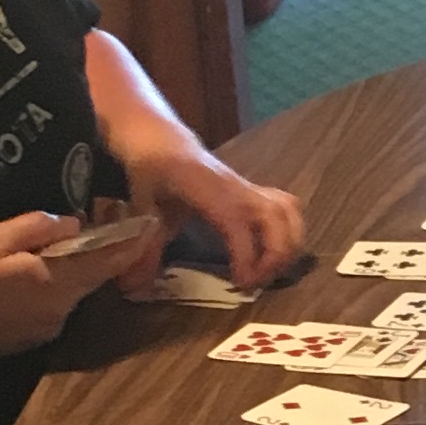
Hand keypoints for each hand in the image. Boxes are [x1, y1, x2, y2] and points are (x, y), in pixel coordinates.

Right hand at [0, 211, 152, 364]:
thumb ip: (39, 228)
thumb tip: (73, 224)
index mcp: (57, 282)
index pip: (107, 262)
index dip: (129, 243)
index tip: (148, 224)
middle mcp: (62, 310)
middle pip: (92, 277)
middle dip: (102, 253)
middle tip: (104, 224)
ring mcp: (47, 328)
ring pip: (72, 292)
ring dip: (74, 271)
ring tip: (62, 246)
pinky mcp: (31, 339)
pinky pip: (53, 306)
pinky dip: (54, 288)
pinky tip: (34, 275)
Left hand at [114, 141, 305, 293]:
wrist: (161, 139)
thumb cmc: (151, 168)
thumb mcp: (141, 205)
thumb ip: (143, 245)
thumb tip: (136, 285)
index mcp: (208, 190)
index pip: (239, 224)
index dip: (247, 255)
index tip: (241, 283)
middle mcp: (236, 188)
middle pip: (277, 218)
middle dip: (277, 255)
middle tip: (255, 284)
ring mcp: (248, 189)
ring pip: (289, 212)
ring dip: (289, 244)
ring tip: (270, 272)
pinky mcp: (253, 192)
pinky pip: (286, 207)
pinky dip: (289, 231)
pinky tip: (272, 252)